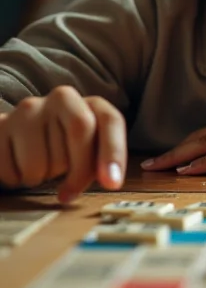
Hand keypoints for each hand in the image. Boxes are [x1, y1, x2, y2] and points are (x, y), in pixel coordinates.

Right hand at [0, 86, 126, 202]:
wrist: (21, 135)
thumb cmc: (63, 147)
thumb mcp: (88, 151)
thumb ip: (101, 161)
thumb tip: (109, 180)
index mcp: (92, 103)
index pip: (110, 121)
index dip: (113, 152)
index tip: (111, 183)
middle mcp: (63, 98)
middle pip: (80, 134)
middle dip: (77, 170)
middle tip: (69, 190)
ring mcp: (30, 109)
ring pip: (42, 158)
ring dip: (43, 176)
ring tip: (42, 166)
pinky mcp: (1, 125)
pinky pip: (13, 168)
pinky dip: (17, 178)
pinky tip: (20, 165)